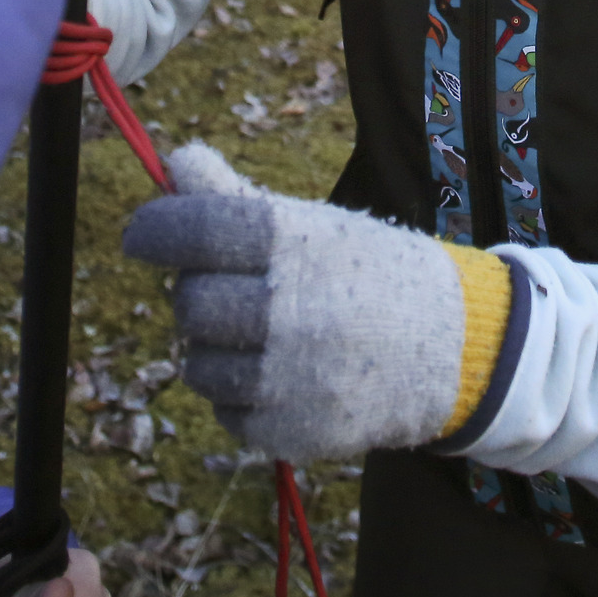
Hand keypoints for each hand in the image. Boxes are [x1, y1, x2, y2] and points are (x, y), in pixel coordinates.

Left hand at [122, 144, 476, 461]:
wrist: (455, 349)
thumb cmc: (368, 273)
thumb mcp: (312, 223)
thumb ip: (232, 196)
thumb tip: (173, 164)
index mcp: (293, 244)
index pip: (193, 230)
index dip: (154, 231)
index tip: (141, 238)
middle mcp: (289, 310)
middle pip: (189, 303)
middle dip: (200, 295)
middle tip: (233, 290)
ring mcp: (291, 378)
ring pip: (197, 364)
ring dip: (216, 349)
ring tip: (264, 336)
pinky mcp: (294, 432)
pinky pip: (226, 413)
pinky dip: (241, 396)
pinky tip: (281, 375)